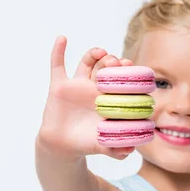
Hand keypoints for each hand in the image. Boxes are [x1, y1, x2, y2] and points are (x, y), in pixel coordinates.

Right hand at [37, 36, 134, 160]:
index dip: (126, 72)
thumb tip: (130, 151)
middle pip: (106, 67)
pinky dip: (58, 51)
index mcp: (108, 98)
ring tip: (100, 52)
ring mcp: (77, 85)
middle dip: (112, 61)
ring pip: (87, 62)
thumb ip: (116, 149)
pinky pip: (57, 65)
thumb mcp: (102, 145)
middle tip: (116, 62)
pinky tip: (63, 39)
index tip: (131, 67)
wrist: (63, 145)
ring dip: (94, 54)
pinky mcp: (59, 86)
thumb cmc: (86, 143)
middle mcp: (95, 88)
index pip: (120, 80)